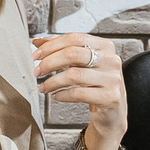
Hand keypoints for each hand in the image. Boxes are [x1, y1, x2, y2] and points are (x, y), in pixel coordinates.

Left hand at [33, 32, 125, 147]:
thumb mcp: (82, 64)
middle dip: (49, 62)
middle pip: (73, 54)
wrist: (113, 111)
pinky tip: (56, 95)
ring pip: (74, 75)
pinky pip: (79, 93)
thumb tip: (37, 41)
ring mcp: (112, 78)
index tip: (36, 55)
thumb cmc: (95, 84)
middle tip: (37, 72)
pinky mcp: (110, 97)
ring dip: (53, 81)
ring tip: (43, 87)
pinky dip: (62, 94)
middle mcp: (111, 60)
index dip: (51, 46)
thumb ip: (62, 49)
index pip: (74, 38)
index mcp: (105, 46)